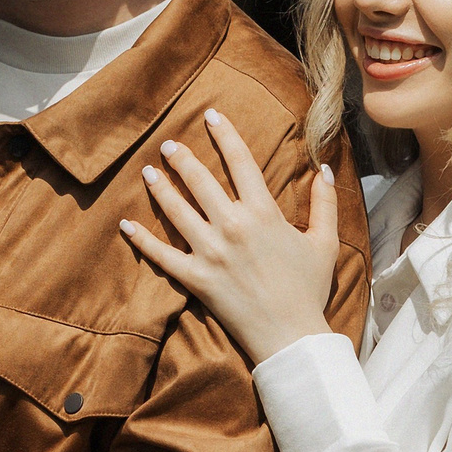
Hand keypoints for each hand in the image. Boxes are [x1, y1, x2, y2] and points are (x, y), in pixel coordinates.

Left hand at [123, 110, 339, 363]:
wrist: (291, 336)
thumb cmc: (309, 289)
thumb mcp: (325, 242)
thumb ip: (325, 203)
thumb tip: (325, 169)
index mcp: (263, 212)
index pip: (240, 161)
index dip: (224, 134)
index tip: (211, 115)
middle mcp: (232, 225)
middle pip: (199, 180)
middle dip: (181, 158)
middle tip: (168, 145)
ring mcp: (210, 252)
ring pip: (176, 210)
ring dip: (159, 187)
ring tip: (148, 171)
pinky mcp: (196, 278)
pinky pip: (162, 255)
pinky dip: (142, 240)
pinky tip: (126, 225)